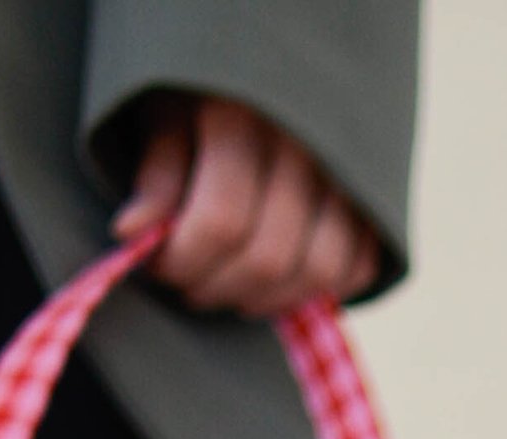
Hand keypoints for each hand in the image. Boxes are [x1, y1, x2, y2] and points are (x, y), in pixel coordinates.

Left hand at [113, 92, 382, 318]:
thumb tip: (133, 234)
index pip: (222, 221)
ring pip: (318, 271)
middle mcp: (306, 145)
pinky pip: (356, 268)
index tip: (160, 268)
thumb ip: (158, 173)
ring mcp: (348, 175)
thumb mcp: (166, 115)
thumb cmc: (206, 94)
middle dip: (219, 287)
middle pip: (269, 256)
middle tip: (190, 285)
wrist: (269, 71)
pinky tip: (277, 282)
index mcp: (246, 114)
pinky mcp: (373, 201)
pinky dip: (319, 290)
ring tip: (232, 291)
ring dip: (268, 299)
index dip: (185, 262)